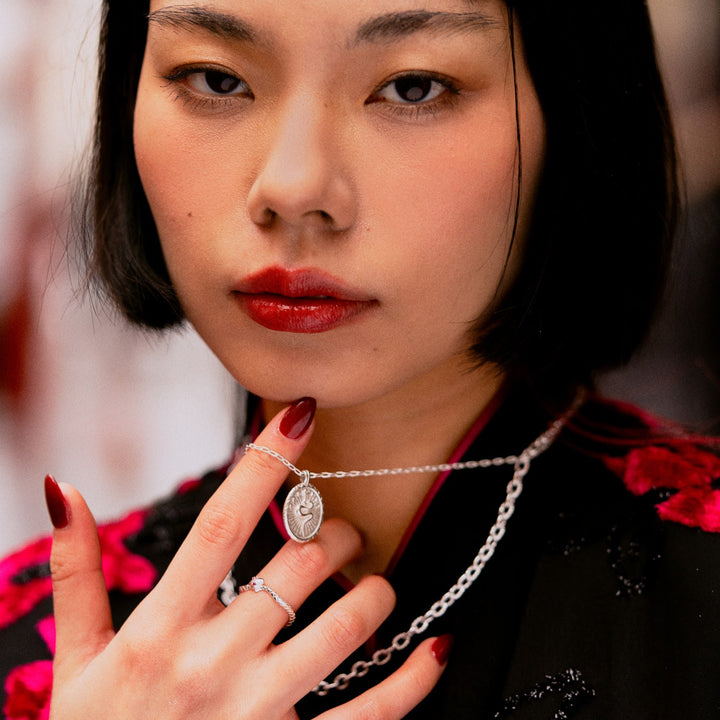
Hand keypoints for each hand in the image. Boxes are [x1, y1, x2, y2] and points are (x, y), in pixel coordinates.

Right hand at [45, 399, 447, 718]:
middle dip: (332, 530)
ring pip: (345, 626)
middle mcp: (217, 664)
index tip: (300, 414)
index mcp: (162, 629)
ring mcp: (262, 711)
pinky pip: (372, 714)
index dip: (265, 462)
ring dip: (372, 590)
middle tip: (335, 529)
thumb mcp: (76, 656)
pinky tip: (434, 647)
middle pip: (300, 564)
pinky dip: (414, 679)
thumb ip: (74, 572)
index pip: (222, 523)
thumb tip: (65, 492)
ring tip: (370, 580)